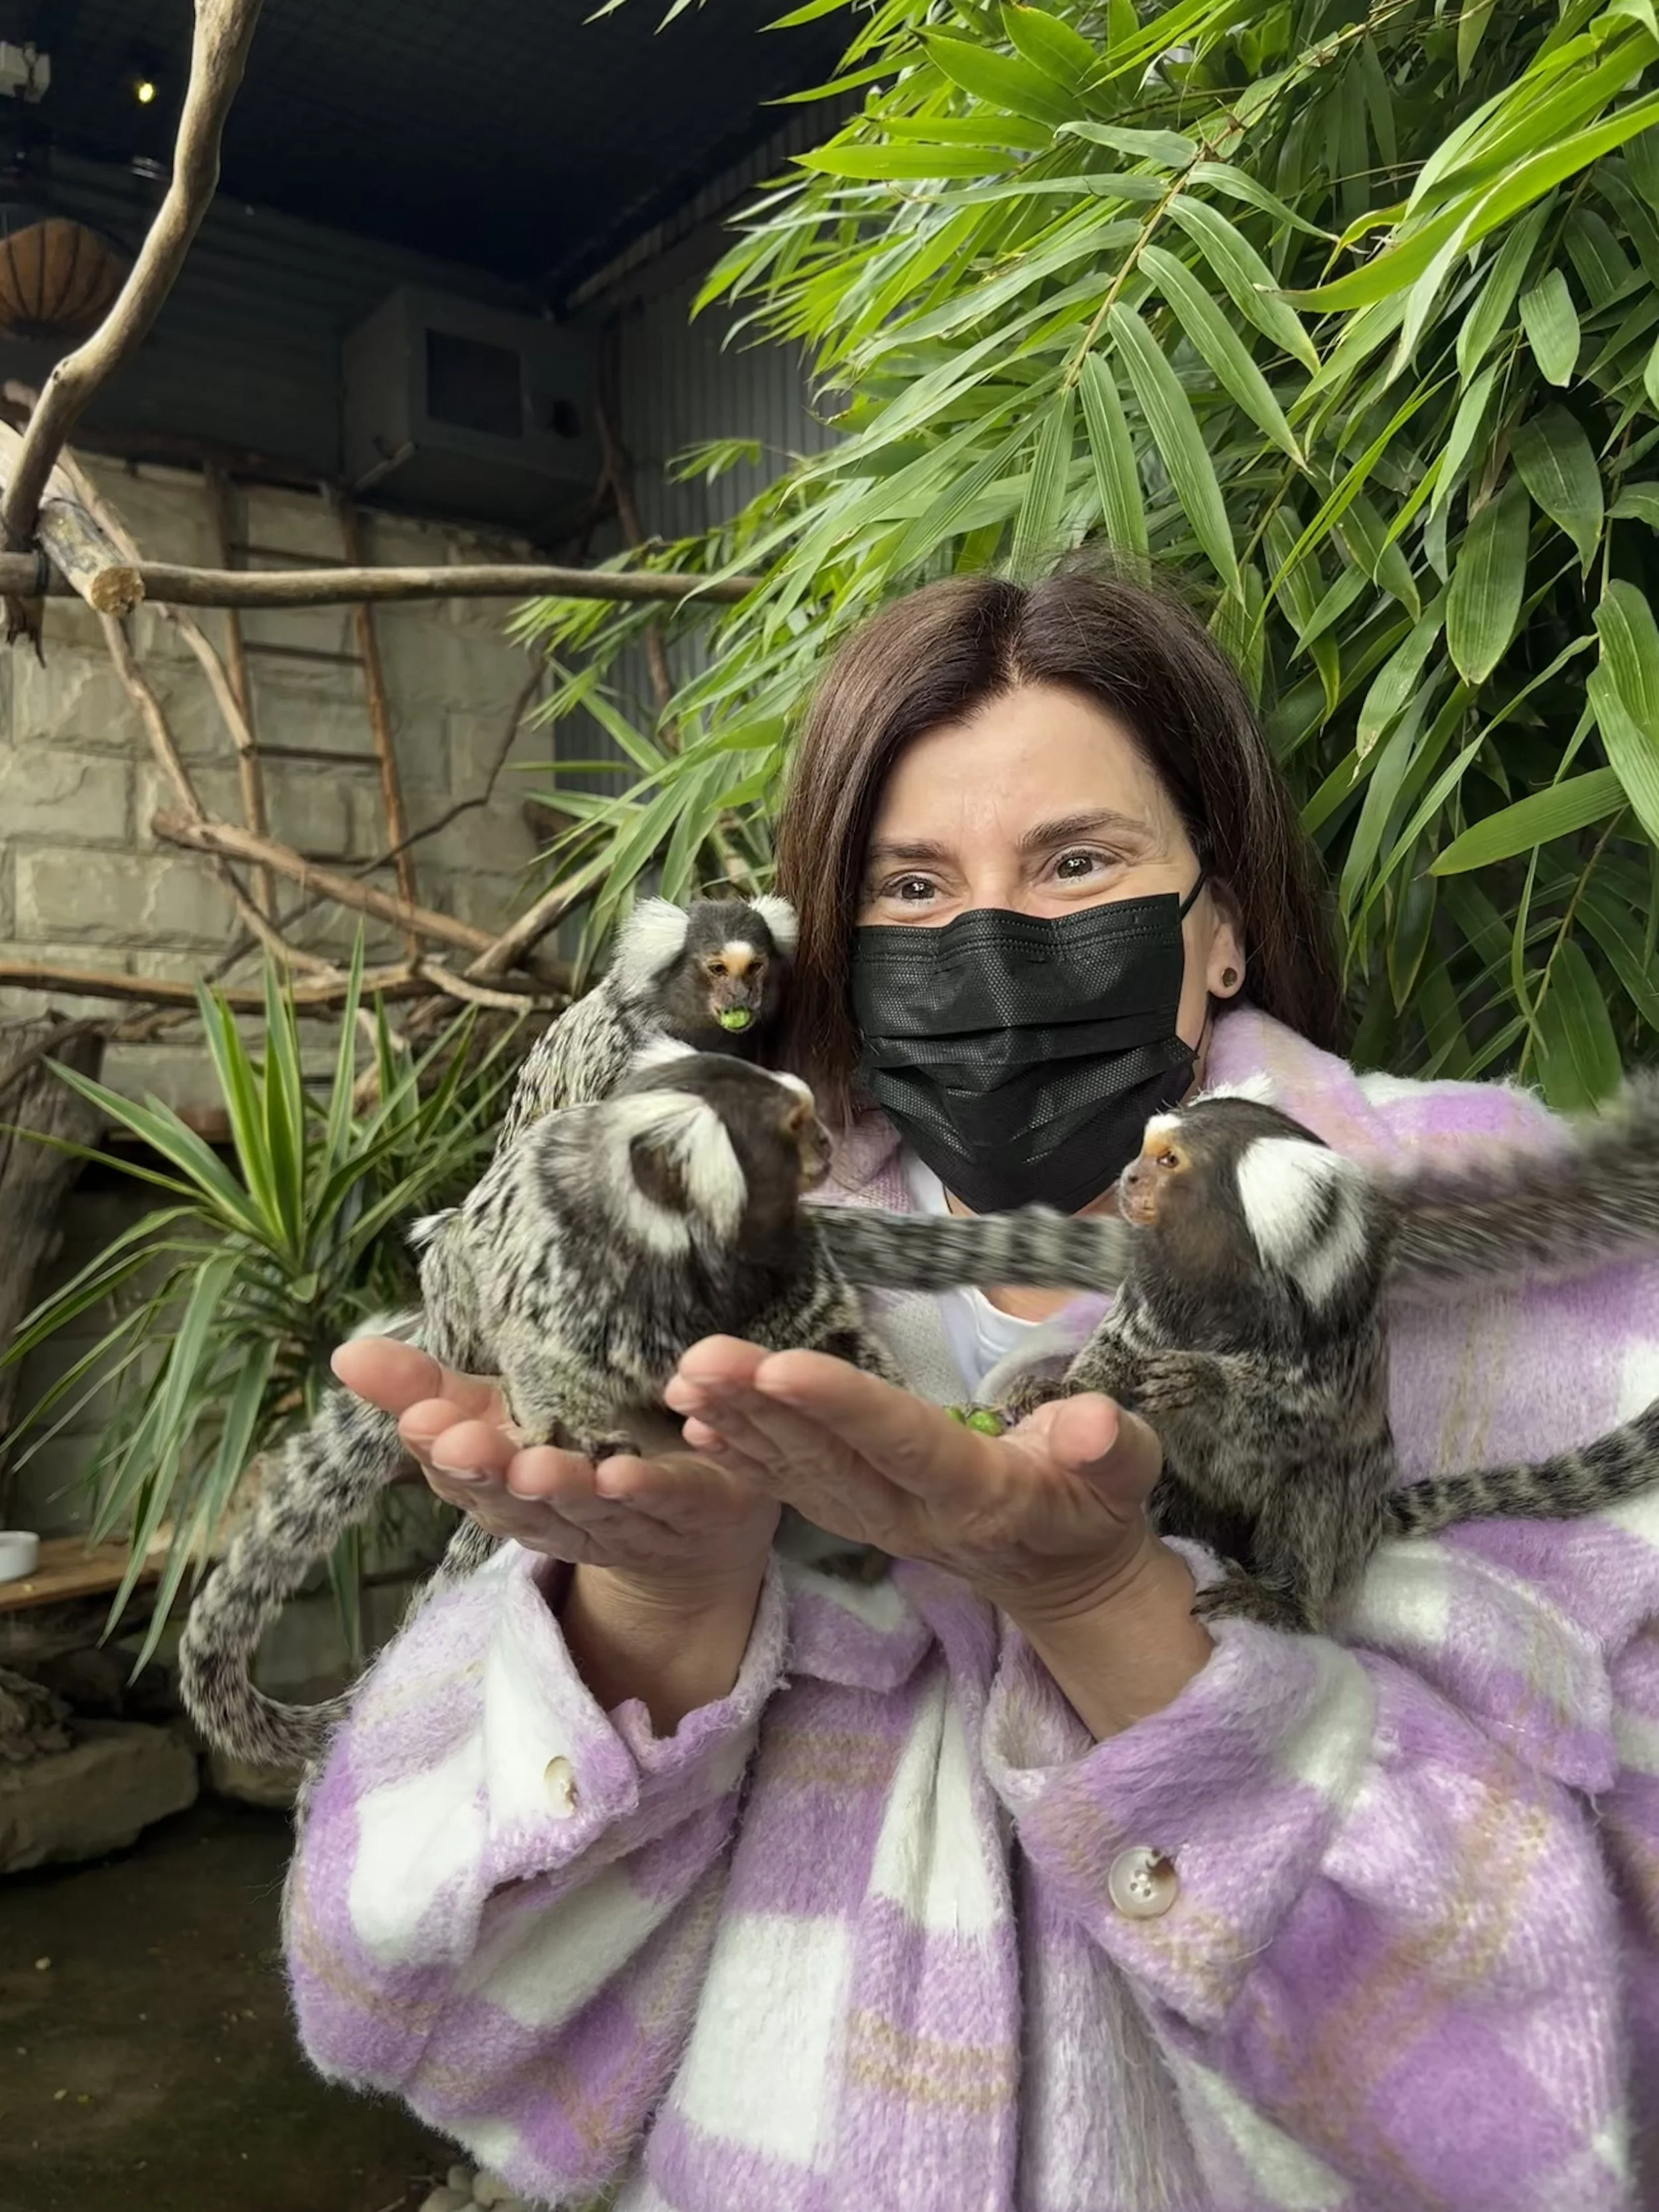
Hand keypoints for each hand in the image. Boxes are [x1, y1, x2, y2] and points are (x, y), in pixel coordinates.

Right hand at [329, 1337, 778, 1600]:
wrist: (692, 1519)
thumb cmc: (579, 1454)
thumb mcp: (499, 1417)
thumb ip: (428, 1390)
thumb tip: (344, 1354)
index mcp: (505, 1490)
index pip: (462, 1474)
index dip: (440, 1450)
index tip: (418, 1418)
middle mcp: (556, 1515)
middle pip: (516, 1498)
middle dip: (486, 1470)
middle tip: (458, 1439)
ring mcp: (623, 1520)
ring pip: (586, 1507)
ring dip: (558, 1488)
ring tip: (534, 1465)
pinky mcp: (688, 1508)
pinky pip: (665, 1499)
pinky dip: (644, 1490)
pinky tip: (625, 1473)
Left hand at [662, 1338, 1167, 1626]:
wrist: (1060, 1572)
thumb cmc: (1093, 1503)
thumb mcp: (1127, 1475)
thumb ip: (1112, 1449)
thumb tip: (1093, 1426)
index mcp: (977, 1495)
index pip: (903, 1443)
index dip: (844, 1407)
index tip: (783, 1366)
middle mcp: (912, 1514)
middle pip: (829, 1458)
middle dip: (762, 1407)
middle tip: (701, 1358)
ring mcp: (875, 1521)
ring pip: (797, 1471)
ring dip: (738, 1424)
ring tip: (684, 1379)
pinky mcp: (853, 1515)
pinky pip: (788, 1486)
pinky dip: (741, 1454)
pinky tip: (695, 1420)